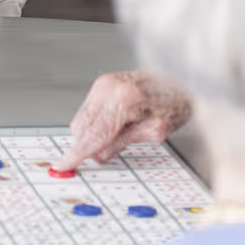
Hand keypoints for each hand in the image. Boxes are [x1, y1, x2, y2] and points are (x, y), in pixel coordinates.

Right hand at [56, 71, 192, 169]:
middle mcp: (108, 88)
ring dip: (94, 134)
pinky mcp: (102, 83)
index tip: (64, 165)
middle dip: (91, 145)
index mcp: (122, 100)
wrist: (180, 80)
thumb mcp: (156, 131)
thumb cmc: (175, 102)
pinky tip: (117, 121)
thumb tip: (99, 153)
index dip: (77, 154)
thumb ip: (123, 143)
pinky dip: (97, 122)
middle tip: (115, 149)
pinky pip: (88, 111)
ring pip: (82, 120)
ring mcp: (102, 84)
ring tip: (123, 130)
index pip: (93, 135)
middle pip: (82, 128)